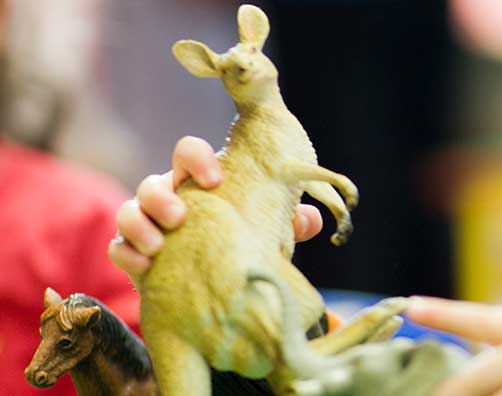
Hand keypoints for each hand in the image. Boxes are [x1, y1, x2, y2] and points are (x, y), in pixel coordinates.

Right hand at [108, 136, 323, 275]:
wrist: (221, 283)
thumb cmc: (244, 241)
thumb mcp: (268, 230)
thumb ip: (289, 221)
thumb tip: (310, 219)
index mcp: (201, 182)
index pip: (188, 152)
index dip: (196, 158)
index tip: (214, 178)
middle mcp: (170, 196)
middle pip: (151, 182)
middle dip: (161, 196)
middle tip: (181, 216)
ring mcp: (148, 224)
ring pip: (128, 211)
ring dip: (139, 224)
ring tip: (158, 244)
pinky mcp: (135, 254)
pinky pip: (118, 248)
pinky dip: (127, 254)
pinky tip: (144, 265)